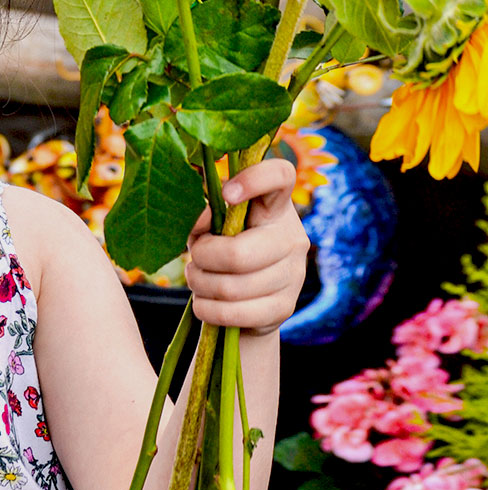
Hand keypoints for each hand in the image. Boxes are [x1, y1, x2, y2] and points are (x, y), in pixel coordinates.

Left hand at [185, 157, 308, 333]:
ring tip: (198, 278)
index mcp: (274, 205)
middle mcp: (292, 237)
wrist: (243, 301)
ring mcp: (293, 274)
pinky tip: (205, 302)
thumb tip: (200, 219)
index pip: (281, 176)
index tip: (228, 193)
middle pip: (239, 253)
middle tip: (195, 258)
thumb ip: (200, 217)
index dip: (255, 179)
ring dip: (201, 284)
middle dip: (203, 258)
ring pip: (232, 287)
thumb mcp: (206, 228)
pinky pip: (234, 313)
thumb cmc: (220, 250)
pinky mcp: (284, 308)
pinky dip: (207, 309)